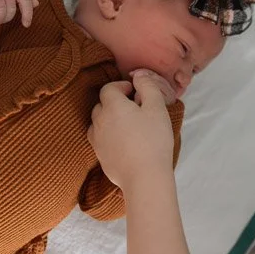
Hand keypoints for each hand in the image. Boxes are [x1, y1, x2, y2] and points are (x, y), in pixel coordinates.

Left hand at [87, 72, 174, 189]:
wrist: (144, 177)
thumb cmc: (153, 140)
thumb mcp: (157, 108)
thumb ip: (148, 87)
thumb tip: (139, 76)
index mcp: (112, 106)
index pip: (109, 88)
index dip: (121, 86)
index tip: (135, 92)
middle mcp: (99, 121)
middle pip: (101, 104)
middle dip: (114, 102)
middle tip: (134, 108)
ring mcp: (97, 140)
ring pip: (98, 122)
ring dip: (109, 119)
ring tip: (127, 125)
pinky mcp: (99, 156)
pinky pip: (100, 139)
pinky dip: (108, 135)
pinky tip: (123, 141)